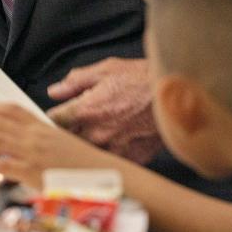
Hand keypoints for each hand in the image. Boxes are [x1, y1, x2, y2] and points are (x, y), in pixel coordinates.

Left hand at [0, 103, 118, 187]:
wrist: (104, 177)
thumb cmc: (85, 166)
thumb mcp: (63, 147)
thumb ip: (42, 143)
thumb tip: (20, 147)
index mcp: (44, 128)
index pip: (15, 110)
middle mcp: (37, 136)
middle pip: (0, 124)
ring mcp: (35, 153)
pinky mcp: (34, 171)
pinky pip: (4, 165)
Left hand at [46, 57, 162, 161]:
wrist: (179, 95)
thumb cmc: (145, 79)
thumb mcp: (107, 69)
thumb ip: (77, 81)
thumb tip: (56, 91)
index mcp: (87, 110)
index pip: (54, 121)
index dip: (52, 118)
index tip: (56, 117)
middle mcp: (97, 133)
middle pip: (67, 142)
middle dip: (67, 134)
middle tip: (75, 126)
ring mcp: (114, 149)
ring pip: (88, 154)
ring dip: (87, 147)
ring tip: (98, 135)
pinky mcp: (131, 159)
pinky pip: (112, 162)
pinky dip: (110, 156)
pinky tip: (116, 145)